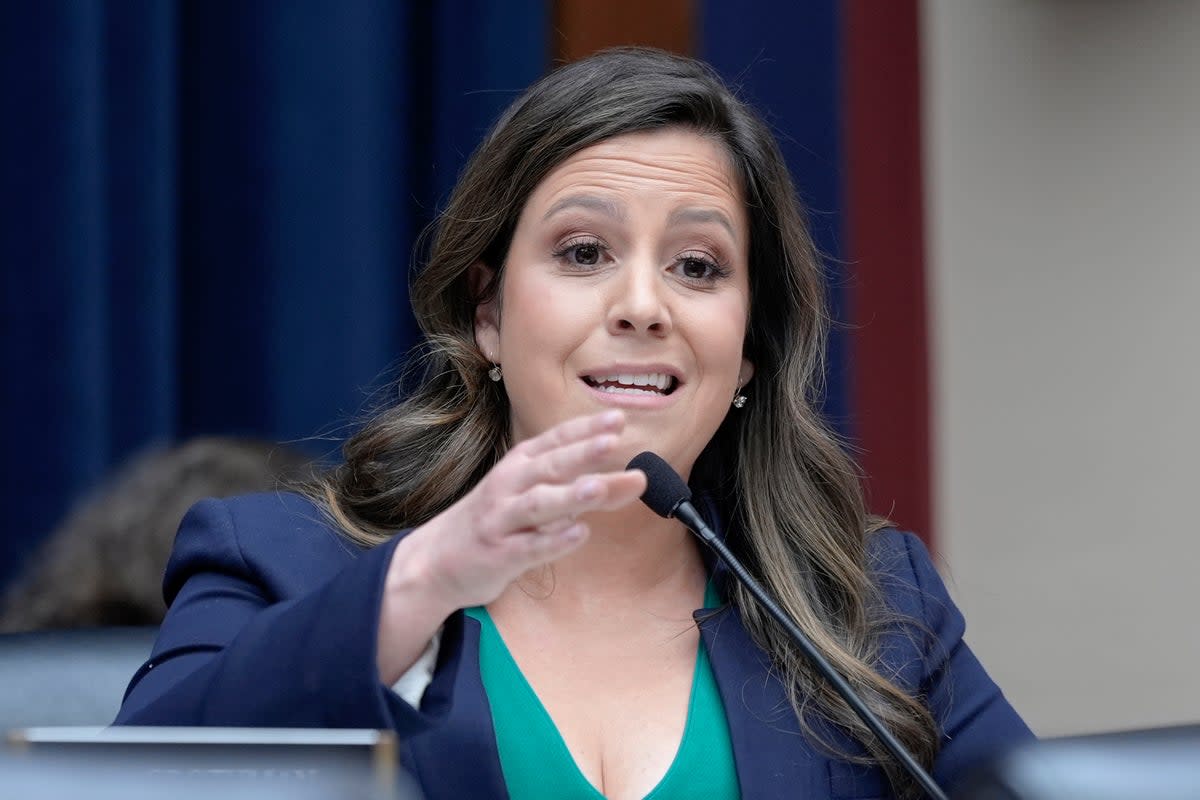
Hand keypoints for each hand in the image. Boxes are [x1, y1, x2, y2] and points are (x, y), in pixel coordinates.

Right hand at [400, 409, 645, 610]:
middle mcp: (509, 486)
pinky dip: (554, 541)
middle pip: (549, 466)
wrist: (434, 561)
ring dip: (569, 495)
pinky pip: (528, 547)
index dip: (585, 429)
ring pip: (537, 504)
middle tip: (613, 442)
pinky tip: (579, 533)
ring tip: (598, 487)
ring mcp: (501, 520)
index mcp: (519, 465)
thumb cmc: (495, 522)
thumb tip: (631, 480)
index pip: (555, 441)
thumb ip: (579, 488)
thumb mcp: (532, 496)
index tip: (618, 418)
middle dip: (581, 453)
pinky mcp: (498, 555)